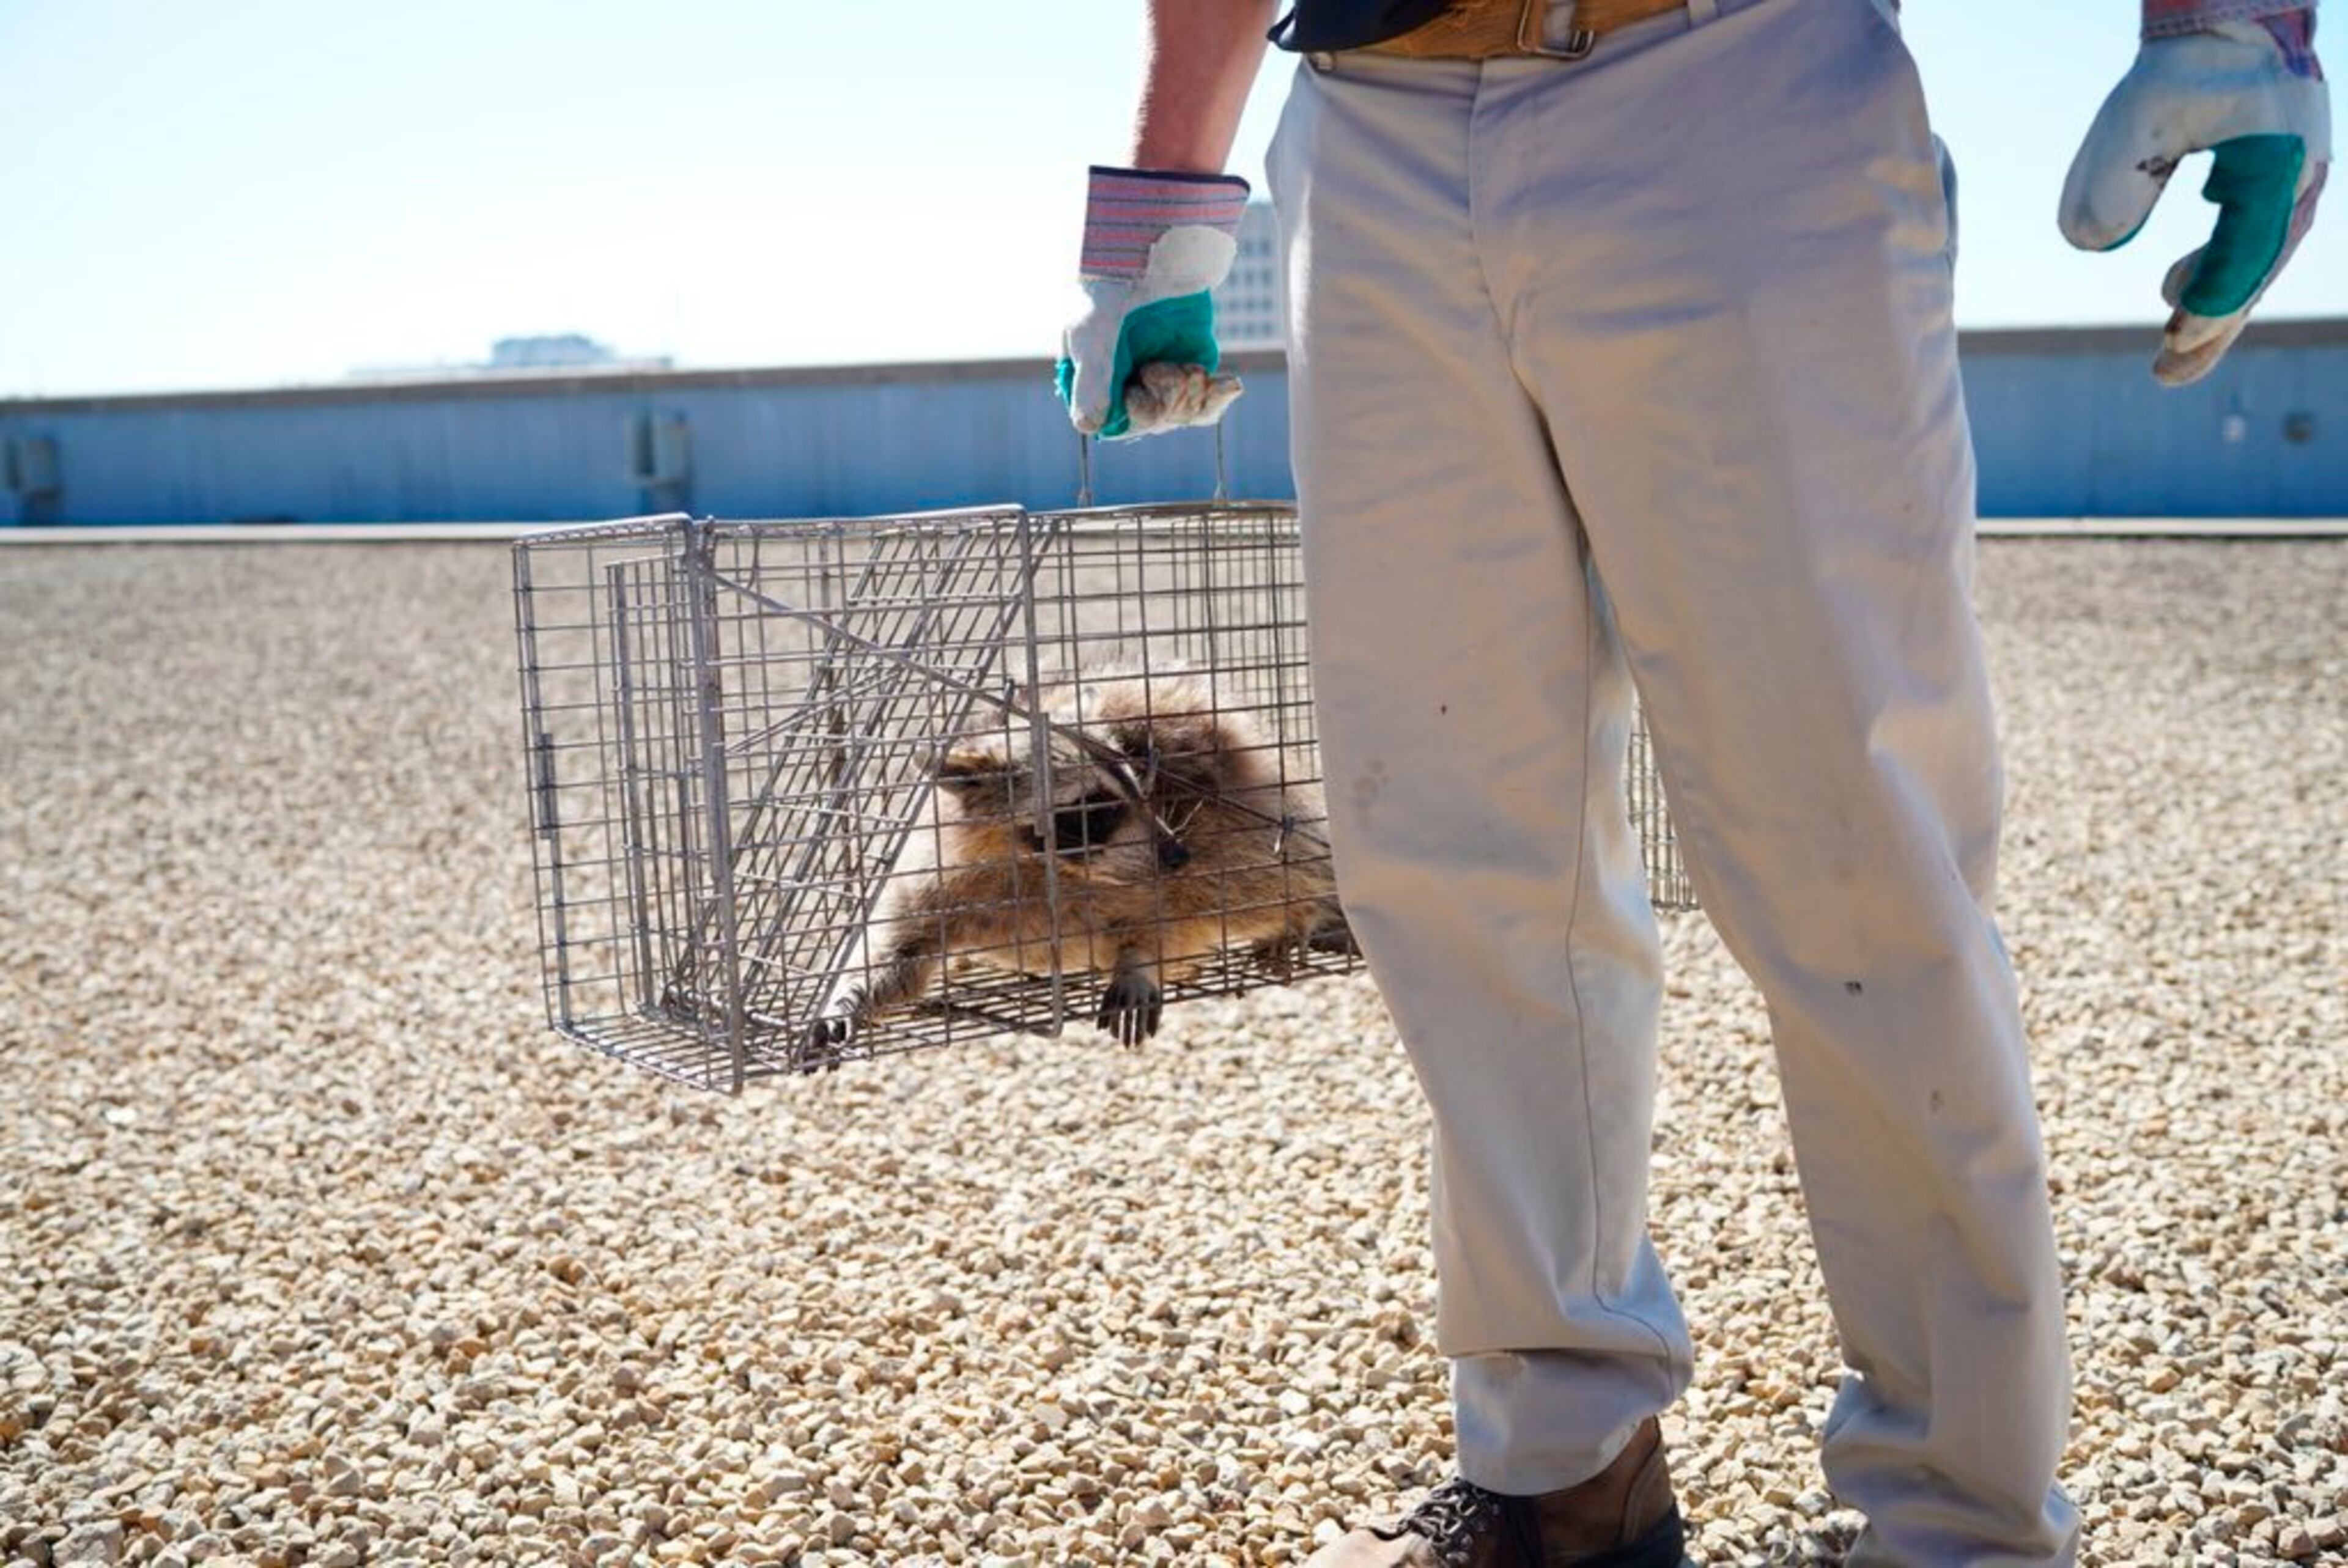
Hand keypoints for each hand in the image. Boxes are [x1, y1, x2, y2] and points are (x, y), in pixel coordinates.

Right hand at [1057, 165, 1251, 439]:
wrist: (1157, 256)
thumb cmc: (1113, 290)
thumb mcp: (1093, 336)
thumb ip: (1091, 383)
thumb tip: (1088, 428)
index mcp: (1093, 382)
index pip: (1114, 423)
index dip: (1134, 412)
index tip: (1140, 388)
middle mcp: (1125, 386)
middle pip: (1152, 422)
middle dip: (1164, 400)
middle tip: (1162, 368)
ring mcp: (1161, 381)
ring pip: (1182, 415)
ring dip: (1188, 393)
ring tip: (1186, 365)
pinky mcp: (1191, 370)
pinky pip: (1206, 404)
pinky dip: (1217, 398)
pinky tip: (1231, 386)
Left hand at [2060, 14, 2330, 385]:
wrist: (2230, 24)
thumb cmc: (2181, 64)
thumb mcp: (2132, 112)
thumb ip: (2111, 176)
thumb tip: (2091, 244)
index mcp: (2276, 153)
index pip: (2251, 240)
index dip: (2216, 291)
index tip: (2174, 331)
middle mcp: (2302, 172)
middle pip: (2260, 267)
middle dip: (2214, 325)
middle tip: (2164, 373)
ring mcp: (2300, 180)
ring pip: (2260, 262)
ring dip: (2217, 308)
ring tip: (2167, 347)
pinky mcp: (2283, 185)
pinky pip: (2256, 243)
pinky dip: (2221, 275)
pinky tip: (2175, 291)